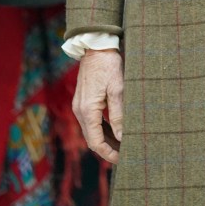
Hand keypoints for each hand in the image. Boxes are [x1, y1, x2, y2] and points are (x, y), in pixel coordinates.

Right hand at [72, 49, 123, 163]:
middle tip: (125, 154)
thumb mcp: (117, 89)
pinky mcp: (82, 100)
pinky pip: (91, 121)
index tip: (122, 158)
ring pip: (91, 130)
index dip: (108, 153)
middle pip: (92, 139)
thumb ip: (118, 114)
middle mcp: (79, 110)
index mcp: (87, 110)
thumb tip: (121, 137)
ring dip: (105, 139)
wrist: (96, 47)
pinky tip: (114, 131)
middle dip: (107, 149)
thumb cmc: (109, 65)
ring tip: (122, 145)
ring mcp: (79, 105)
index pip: (95, 142)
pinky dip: (101, 128)